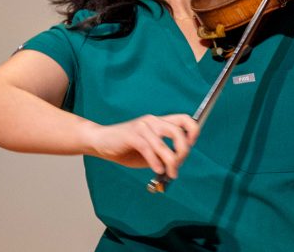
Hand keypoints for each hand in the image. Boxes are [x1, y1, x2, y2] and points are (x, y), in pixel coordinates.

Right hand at [85, 114, 199, 178]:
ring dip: (170, 162)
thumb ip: (163, 155)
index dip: (193, 131)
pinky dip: (155, 162)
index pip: (185, 119)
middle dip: (183, 151)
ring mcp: (142, 127)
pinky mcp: (131, 135)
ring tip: (170, 173)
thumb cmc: (127, 148)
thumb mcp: (150, 152)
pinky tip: (158, 170)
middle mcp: (153, 121)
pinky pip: (148, 149)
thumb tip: (177, 165)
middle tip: (178, 165)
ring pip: (163, 144)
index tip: (191, 146)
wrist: (100, 142)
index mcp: (160, 122)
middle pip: (178, 132)